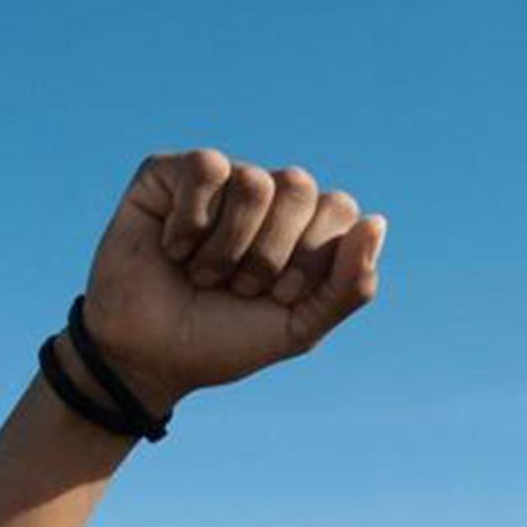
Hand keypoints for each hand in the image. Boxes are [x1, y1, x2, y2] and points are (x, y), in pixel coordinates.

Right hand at [79, 150, 385, 415]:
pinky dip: (191, 222)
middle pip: (299, 186)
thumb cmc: (221, 341)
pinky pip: (207, 167)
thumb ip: (349, 286)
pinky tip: (172, 247)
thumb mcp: (298, 329)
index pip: (338, 209)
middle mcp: (264, 195)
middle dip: (268, 255)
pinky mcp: (169, 172)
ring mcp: (218, 180)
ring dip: (226, 247)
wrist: (148, 358)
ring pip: (253, 181)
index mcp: (303, 226)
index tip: (276, 298)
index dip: (310, 260)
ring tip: (201, 273)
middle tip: (236, 287)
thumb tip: (377, 221)